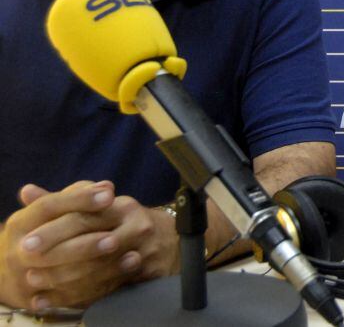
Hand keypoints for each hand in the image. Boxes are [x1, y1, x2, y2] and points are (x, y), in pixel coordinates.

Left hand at [0, 181, 178, 309]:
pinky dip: (82, 294)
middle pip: (92, 242)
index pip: (85, 216)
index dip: (54, 230)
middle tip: (28, 265)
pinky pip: (111, 285)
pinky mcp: (148, 271)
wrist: (170, 240)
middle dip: (57, 255)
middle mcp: (135, 225)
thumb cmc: (125, 221)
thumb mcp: (100, 206)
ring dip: (66, 278)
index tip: (27, 241)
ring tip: (38, 283)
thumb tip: (26, 192)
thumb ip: (64, 202)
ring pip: (101, 267)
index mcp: (121, 206)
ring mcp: (144, 249)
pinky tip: (58, 298)